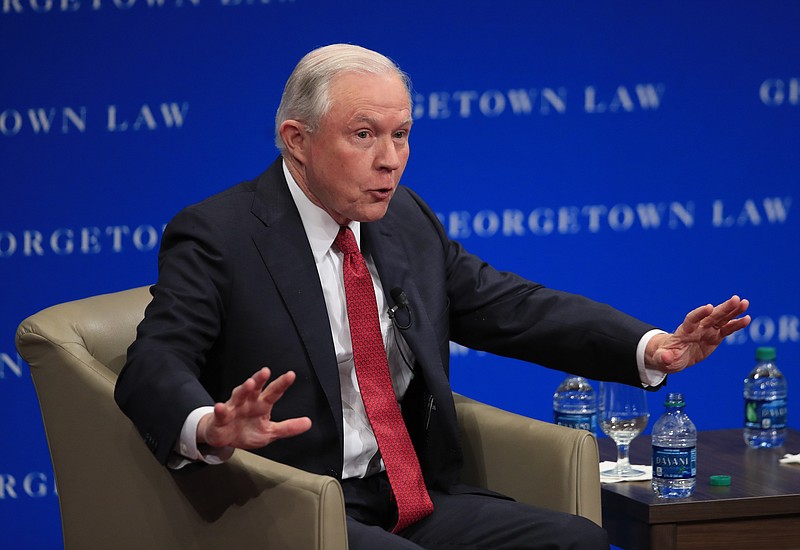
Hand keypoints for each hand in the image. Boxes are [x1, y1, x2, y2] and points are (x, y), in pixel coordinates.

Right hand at [197, 367, 311, 449]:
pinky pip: (221, 413)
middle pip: (255, 388)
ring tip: (250, 384)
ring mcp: (234, 408)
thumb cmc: (247, 431)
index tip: (291, 375)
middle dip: (260, 379)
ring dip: (244, 389)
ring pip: (239, 395)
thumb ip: (288, 427)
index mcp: (262, 404)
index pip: (274, 392)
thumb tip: (309, 423)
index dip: (282, 384)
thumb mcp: (270, 432)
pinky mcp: (221, 417)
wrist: (225, 439)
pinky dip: (220, 410)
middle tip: (266, 371)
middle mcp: (249, 402)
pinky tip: (221, 406)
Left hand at [646, 295, 750, 372]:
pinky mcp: (714, 337)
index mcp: (684, 331)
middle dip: (723, 308)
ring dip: (733, 311)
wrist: (673, 357)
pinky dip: (736, 324)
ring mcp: (707, 331)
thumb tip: (665, 357)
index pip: (692, 319)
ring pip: (721, 319)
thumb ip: (664, 357)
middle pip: (711, 316)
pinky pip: (727, 330)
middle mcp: (697, 328)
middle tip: (735, 299)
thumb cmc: (666, 356)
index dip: (700, 313)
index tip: (709, 307)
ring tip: (745, 303)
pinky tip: (746, 318)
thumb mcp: (662, 359)